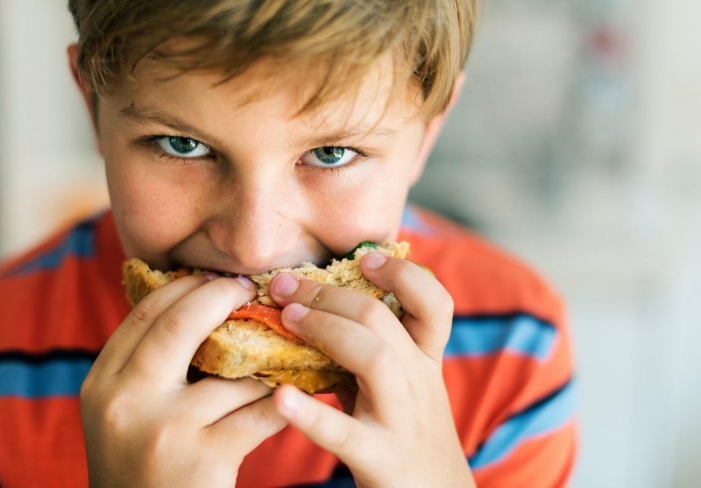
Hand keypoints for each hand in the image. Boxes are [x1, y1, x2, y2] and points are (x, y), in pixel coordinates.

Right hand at [81, 274, 286, 486]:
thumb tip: (199, 306)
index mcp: (100, 385)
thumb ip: (147, 369)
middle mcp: (122, 402)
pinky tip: (296, 393)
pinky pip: (257, 411)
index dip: (182, 287)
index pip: (142, 314)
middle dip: (220, 297)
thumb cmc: (140, 474)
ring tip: (284, 345)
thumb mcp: (123, 418)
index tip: (212, 277)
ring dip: (264, 358)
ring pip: (230, 370)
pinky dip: (282, 400)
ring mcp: (161, 429)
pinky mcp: (201, 458)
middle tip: (248, 290)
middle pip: (179, 324)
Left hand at [269, 254, 474, 487]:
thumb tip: (314, 306)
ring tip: (286, 318)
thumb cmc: (405, 434)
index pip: (435, 304)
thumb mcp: (401, 386)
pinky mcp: (379, 458)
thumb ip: (369, 350)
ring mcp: (400, 419)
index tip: (365, 258)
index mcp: (425, 361)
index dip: (403, 274)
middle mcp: (419, 382)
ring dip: (325, 329)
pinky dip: (310, 413)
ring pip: (374, 359)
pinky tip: (279, 397)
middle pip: (382, 320)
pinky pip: (343, 432)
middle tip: (283, 284)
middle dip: (329, 293)